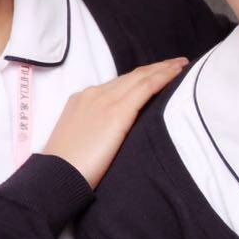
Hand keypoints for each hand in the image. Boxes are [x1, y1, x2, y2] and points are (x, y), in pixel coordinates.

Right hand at [43, 58, 187, 186]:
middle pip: (132, 76)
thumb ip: (98, 128)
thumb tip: (116, 134)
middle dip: (156, 68)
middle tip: (177, 63)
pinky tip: (177, 73)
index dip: (140, 76)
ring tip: (181, 65)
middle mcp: (94, 94)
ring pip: (141, 77)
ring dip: (163, 69)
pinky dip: (163, 77)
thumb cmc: (68, 168)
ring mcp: (105, 100)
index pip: (119, 84)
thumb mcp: (81, 139)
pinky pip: (146, 87)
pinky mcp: (118, 111)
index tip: (158, 72)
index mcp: (83, 100)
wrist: (57, 175)